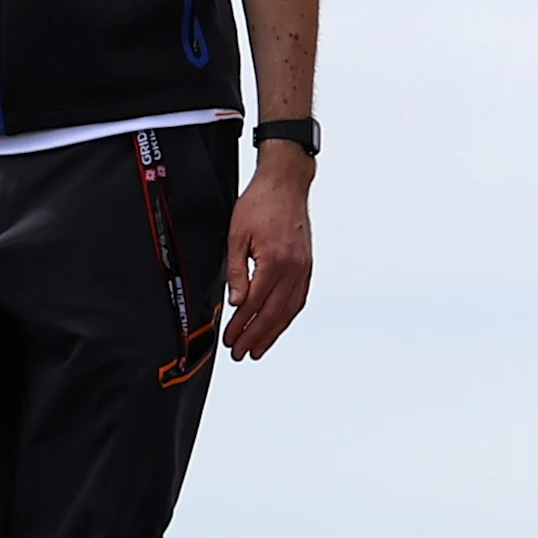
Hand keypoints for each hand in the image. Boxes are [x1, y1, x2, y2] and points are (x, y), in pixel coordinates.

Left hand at [220, 142, 312, 360]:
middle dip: (255, 337)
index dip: (241, 325)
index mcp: (274, 261)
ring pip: (289, 310)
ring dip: (273, 333)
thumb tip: (236, 303)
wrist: (286, 183)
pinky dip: (288, 316)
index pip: (254, 304)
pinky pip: (299, 298)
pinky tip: (278, 325)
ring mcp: (303, 268)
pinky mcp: (307, 265)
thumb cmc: (260, 203)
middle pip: (273, 313)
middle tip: (240, 353)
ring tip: (258, 349)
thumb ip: (236, 271)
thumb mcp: (237, 235)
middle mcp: (293, 268)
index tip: (230, 340)